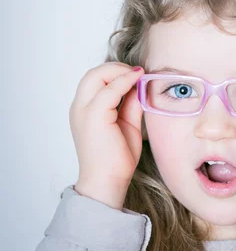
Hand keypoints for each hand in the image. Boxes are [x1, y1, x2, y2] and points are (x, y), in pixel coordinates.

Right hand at [69, 62, 143, 206]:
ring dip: (119, 70)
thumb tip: (139, 85)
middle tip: (136, 71)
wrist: (108, 182)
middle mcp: (79, 107)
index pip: (95, 80)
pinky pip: (109, 90)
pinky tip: (138, 79)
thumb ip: (130, 104)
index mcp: (84, 110)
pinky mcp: (94, 116)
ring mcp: (84, 111)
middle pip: (92, 73)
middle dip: (115, 67)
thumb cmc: (116, 159)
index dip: (115, 72)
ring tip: (137, 74)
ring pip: (96, 75)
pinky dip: (124, 80)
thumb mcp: (127, 124)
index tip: (136, 74)